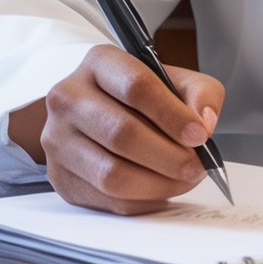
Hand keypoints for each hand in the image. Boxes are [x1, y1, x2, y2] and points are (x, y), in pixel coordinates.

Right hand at [10, 45, 225, 215]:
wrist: (97, 115)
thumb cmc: (141, 97)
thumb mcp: (177, 80)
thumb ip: (200, 94)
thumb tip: (204, 124)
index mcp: (100, 63)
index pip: (137, 87)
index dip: (173, 115)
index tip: (199, 135)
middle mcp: (69, 98)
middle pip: (122, 134)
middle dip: (169, 156)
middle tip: (197, 166)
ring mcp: (58, 140)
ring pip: (111, 174)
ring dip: (158, 183)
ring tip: (184, 179)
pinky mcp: (60, 176)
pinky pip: (107, 199)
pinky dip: (143, 200)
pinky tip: (162, 189)